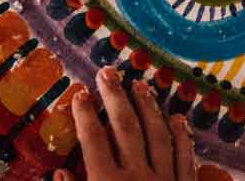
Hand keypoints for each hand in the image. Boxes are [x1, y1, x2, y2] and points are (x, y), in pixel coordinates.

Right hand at [55, 67, 195, 180]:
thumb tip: (59, 172)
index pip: (93, 139)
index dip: (85, 114)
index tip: (80, 93)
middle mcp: (136, 177)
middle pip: (125, 128)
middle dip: (115, 98)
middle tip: (108, 73)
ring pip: (157, 136)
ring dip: (148, 108)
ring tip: (140, 85)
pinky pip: (185, 159)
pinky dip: (181, 137)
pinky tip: (177, 118)